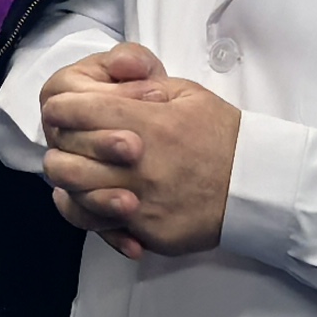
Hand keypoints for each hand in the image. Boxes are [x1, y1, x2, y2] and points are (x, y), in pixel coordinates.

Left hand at [37, 41, 240, 259]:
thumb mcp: (186, 93)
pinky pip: (94, 224)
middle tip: (70, 139)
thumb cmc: (221, 134)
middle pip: (63, 153)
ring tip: (77, 169)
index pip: (72, 110)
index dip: (62, 107)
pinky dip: (84, 210)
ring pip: (71, 191)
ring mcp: (136, 200)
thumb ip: (140, 86)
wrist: (256, 184)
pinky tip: (87, 199)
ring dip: (69, 177)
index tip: (67, 109)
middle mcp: (134, 164)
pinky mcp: (143, 229)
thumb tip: (106, 86)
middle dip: (61, 142)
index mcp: (143, 122)